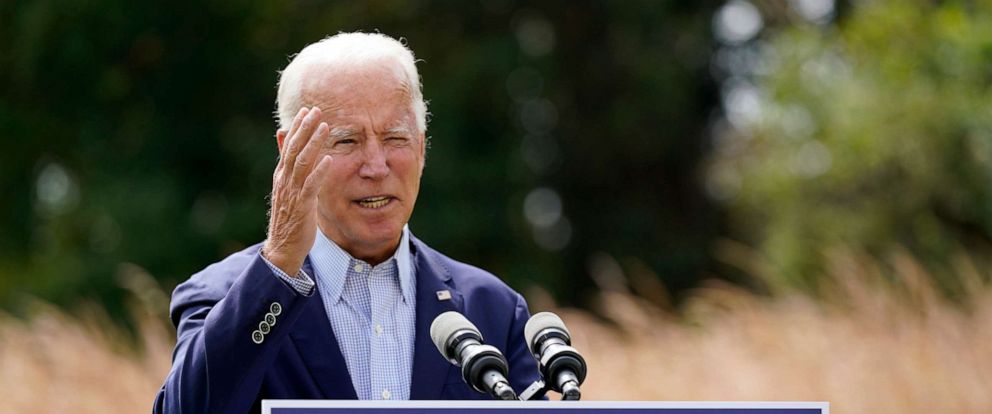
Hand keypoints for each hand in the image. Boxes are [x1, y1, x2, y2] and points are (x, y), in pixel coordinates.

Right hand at [262, 107, 332, 275]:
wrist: (282, 248)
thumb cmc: (290, 219)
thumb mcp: (289, 192)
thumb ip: (291, 172)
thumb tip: (292, 155)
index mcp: (282, 176)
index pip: (289, 147)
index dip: (297, 128)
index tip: (307, 110)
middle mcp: (285, 181)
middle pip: (294, 149)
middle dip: (305, 128)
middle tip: (316, 110)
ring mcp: (292, 193)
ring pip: (302, 163)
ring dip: (313, 143)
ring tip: (325, 126)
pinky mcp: (302, 206)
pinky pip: (311, 185)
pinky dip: (320, 171)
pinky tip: (329, 158)